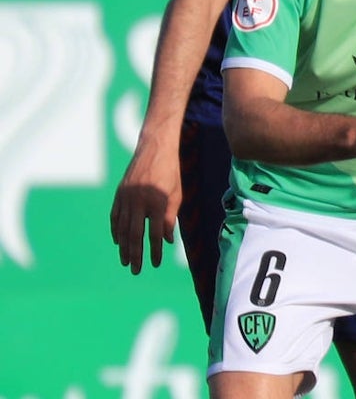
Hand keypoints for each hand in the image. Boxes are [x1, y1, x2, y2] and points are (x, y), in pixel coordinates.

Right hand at [110, 136, 180, 273]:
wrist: (155, 149)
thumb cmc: (171, 173)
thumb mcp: (176, 195)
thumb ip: (170, 218)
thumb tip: (167, 240)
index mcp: (157, 202)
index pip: (154, 234)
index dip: (155, 251)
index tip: (156, 264)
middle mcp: (139, 201)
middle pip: (135, 235)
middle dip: (136, 254)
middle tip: (136, 270)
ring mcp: (126, 197)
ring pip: (123, 228)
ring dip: (124, 246)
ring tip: (126, 260)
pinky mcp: (119, 193)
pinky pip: (115, 216)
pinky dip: (116, 230)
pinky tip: (118, 241)